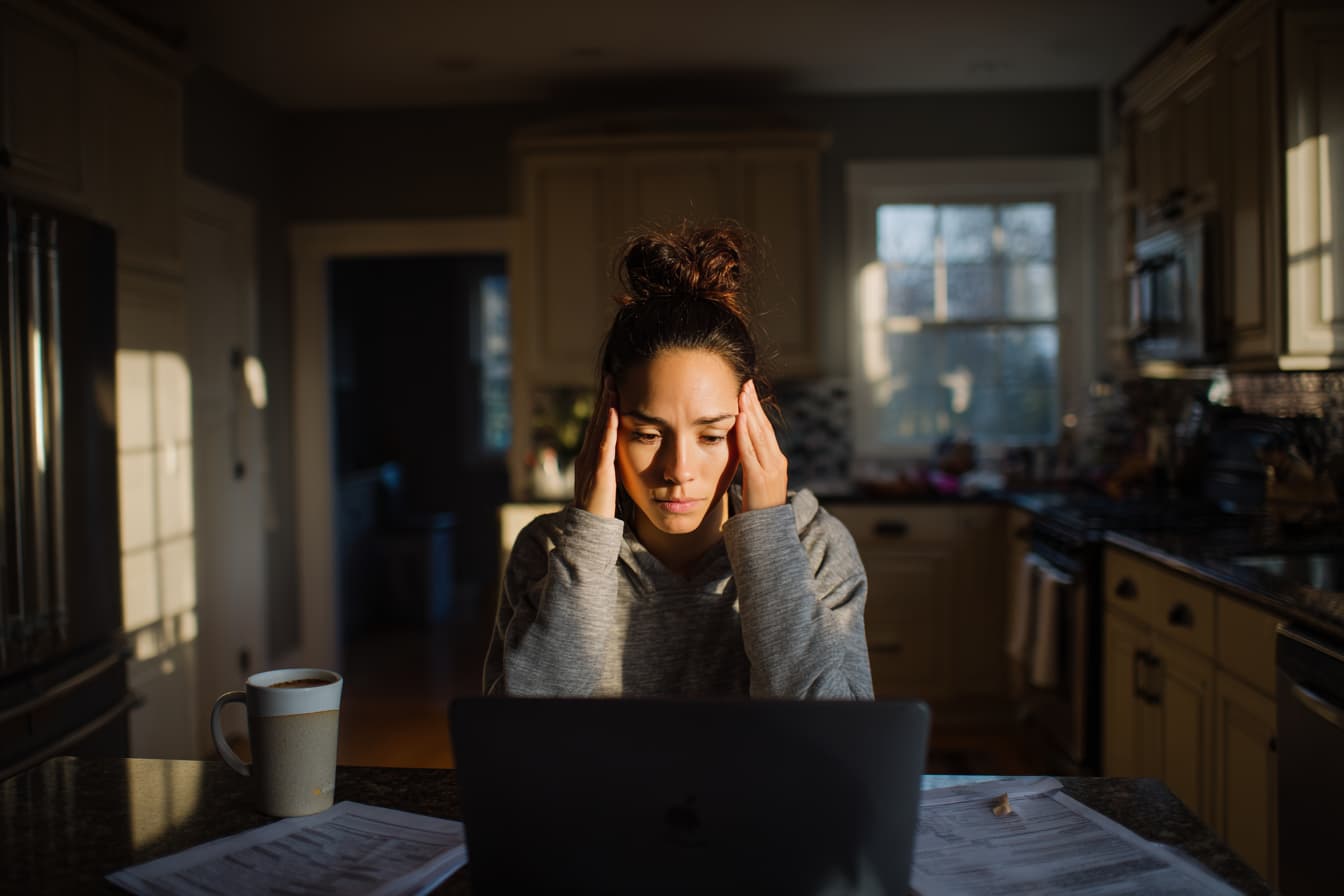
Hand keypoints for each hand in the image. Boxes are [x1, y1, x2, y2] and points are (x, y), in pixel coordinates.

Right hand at [573, 377, 619, 516]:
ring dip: (605, 407)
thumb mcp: (607, 479)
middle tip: (610, 376)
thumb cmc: (600, 506)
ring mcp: (590, 463)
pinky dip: (607, 428)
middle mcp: (586, 455)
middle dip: (603, 398)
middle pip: (596, 421)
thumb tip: (620, 452)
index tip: (611, 386)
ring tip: (611, 387)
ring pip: (598, 429)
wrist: (589, 528)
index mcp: (589, 456)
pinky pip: (603, 446)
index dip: (604, 405)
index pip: (598, 425)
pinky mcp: (598, 473)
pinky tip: (612, 413)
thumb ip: (610, 464)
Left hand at [736, 380, 787, 510]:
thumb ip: (753, 464)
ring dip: (749, 413)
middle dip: (754, 404)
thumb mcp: (758, 481)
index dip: (757, 410)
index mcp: (777, 460)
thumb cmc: (759, 508)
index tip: (748, 392)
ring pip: (759, 435)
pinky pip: (750, 452)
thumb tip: (741, 448)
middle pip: (764, 427)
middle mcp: (777, 461)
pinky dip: (745, 434)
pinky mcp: (761, 478)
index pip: (765, 429)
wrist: (768, 533)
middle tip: (745, 384)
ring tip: (742, 394)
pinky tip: (739, 420)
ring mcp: (771, 469)